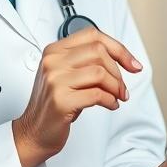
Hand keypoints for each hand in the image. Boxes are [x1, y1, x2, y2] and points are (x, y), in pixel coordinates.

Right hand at [13, 28, 141, 166]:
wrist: (34, 131)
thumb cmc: (54, 103)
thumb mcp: (66, 74)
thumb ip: (86, 61)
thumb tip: (122, 59)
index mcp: (54, 51)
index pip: (93, 35)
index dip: (118, 48)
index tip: (132, 63)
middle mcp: (52, 62)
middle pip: (98, 52)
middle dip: (118, 71)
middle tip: (122, 86)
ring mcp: (55, 80)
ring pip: (99, 73)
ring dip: (116, 87)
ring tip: (117, 96)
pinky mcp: (61, 101)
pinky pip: (96, 95)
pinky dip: (110, 100)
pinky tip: (110, 104)